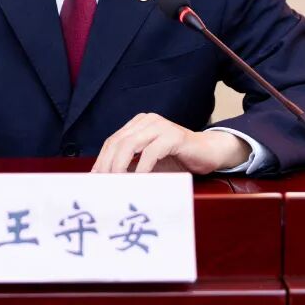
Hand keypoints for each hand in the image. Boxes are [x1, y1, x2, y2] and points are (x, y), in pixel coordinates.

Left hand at [91, 113, 250, 174]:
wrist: (209, 153)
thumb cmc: (178, 159)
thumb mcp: (149, 162)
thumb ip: (131, 165)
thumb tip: (106, 180)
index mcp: (139, 123)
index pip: (113, 140)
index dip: (102, 159)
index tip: (95, 178)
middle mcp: (147, 121)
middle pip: (118, 142)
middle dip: (108, 164)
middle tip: (103, 184)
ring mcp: (161, 126)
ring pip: (131, 144)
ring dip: (121, 166)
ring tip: (117, 183)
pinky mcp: (174, 136)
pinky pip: (151, 152)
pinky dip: (142, 168)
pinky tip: (139, 180)